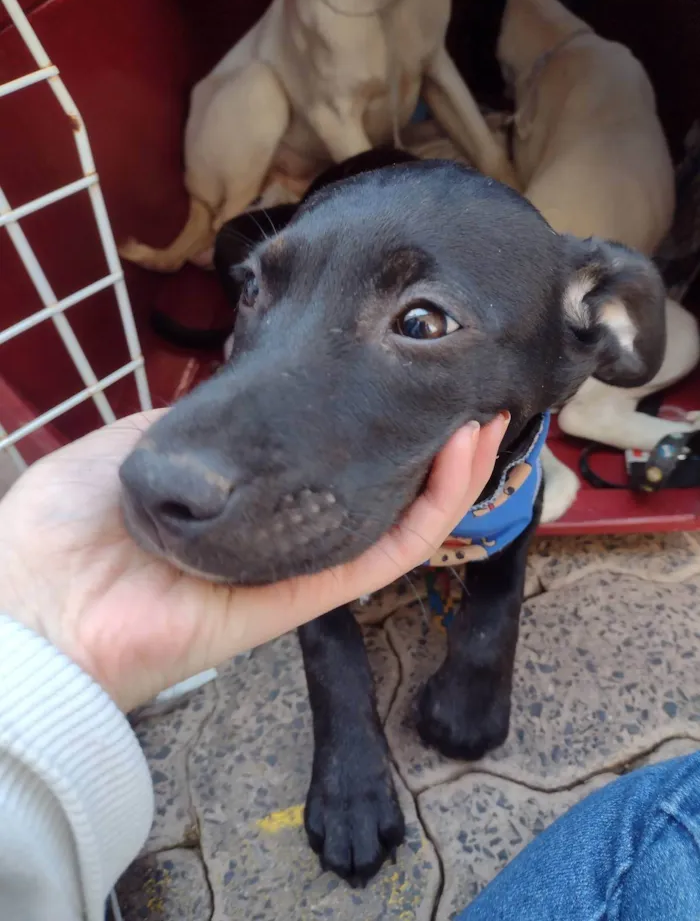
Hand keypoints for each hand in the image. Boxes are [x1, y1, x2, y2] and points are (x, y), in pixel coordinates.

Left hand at [0, 410, 507, 710]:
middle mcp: (284, 528)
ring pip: (402, 515)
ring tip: (484, 414)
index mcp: (246, 495)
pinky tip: (464, 447)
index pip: (326, 456)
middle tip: (462, 387)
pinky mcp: (315, 591)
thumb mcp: (136, 444)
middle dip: (426, 439)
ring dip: (452, 467)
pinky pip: (393, 548)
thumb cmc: (70, 524)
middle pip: (376, 487)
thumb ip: (193, 421)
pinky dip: (439, 502)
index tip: (399, 366)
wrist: (42, 599)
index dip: (371, 415)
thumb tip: (235, 393)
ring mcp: (304, 560)